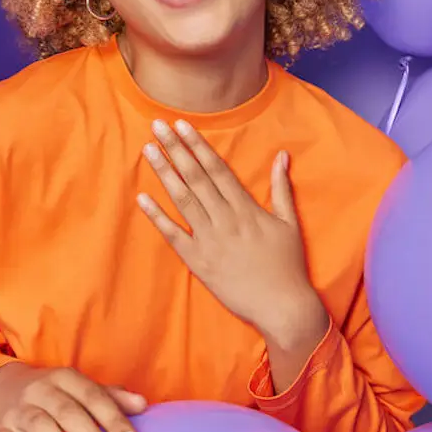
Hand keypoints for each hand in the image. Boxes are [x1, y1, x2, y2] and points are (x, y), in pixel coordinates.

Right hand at [0, 362, 146, 431]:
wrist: (0, 388)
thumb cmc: (53, 396)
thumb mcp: (79, 390)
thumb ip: (110, 398)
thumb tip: (143, 405)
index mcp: (65, 378)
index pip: (93, 397)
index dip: (114, 421)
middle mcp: (40, 390)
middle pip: (69, 413)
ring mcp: (17, 411)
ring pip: (41, 428)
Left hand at [138, 119, 326, 349]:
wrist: (282, 306)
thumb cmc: (288, 265)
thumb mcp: (289, 223)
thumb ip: (281, 187)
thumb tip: (282, 156)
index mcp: (246, 208)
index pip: (217, 169)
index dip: (198, 145)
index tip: (182, 125)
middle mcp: (225, 219)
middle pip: (196, 177)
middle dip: (176, 149)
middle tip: (156, 125)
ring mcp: (209, 240)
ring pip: (183, 200)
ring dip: (164, 173)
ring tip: (148, 150)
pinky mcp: (198, 262)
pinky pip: (174, 235)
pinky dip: (157, 217)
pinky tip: (142, 198)